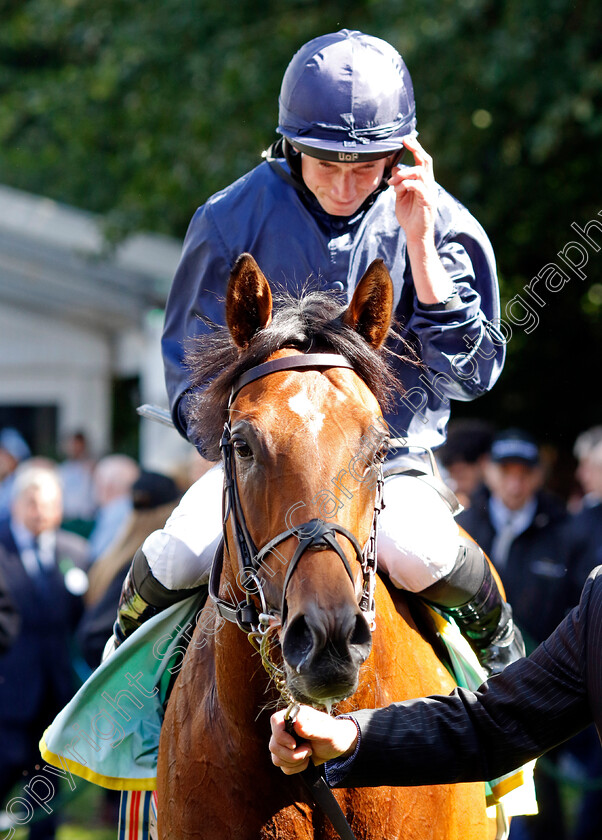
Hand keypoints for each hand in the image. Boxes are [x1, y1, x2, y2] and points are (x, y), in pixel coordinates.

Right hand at [269, 706, 358, 774]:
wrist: (337, 746)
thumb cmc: (333, 734)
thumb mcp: (326, 731)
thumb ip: (312, 728)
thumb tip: (297, 724)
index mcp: (294, 716)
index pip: (275, 721)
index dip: (281, 735)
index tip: (294, 744)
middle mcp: (286, 728)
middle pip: (274, 745)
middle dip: (292, 754)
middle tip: (309, 751)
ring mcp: (285, 743)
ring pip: (276, 758)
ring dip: (294, 762)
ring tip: (309, 754)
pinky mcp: (287, 756)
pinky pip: (283, 767)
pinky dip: (295, 768)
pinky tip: (306, 762)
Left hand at [388, 135, 453, 304]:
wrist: (415, 236)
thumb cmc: (409, 217)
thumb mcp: (400, 196)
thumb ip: (398, 182)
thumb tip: (395, 166)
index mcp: (423, 182)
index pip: (422, 160)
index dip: (416, 148)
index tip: (405, 138)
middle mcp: (429, 185)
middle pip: (426, 161)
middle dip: (416, 148)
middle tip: (405, 141)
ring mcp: (429, 193)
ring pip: (420, 173)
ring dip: (404, 173)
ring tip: (392, 181)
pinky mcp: (427, 202)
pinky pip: (419, 187)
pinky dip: (407, 184)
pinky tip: (398, 188)